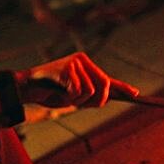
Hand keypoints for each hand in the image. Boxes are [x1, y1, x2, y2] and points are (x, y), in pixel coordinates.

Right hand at [17, 52, 138, 107]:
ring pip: (91, 91)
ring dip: (78, 100)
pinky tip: (59, 91)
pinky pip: (78, 90)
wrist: (27, 87)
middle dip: (96, 100)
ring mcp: (75, 62)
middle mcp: (82, 60)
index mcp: (86, 65)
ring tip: (64, 95)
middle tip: (79, 103)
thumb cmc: (50, 92)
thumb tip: (106, 100)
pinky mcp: (67, 68)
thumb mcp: (74, 96)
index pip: (107, 78)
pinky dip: (69, 97)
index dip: (122, 87)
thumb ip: (90, 96)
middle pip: (104, 85)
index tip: (136, 94)